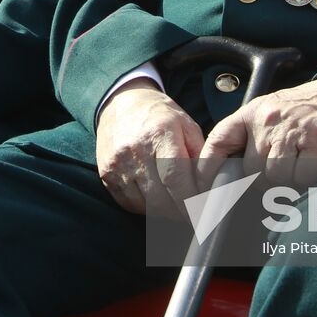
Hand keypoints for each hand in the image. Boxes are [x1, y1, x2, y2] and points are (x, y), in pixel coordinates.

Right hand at [95, 79, 204, 218]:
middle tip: (193, 212)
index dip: (190, 201)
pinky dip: (145, 207)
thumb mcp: (187, 126)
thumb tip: (210, 186)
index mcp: (159, 133)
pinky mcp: (106, 174)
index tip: (202, 209)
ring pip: (145, 206)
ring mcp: (118, 163)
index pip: (175, 178)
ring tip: (174, 202)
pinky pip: (129, 204)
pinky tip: (155, 196)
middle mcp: (135, 149)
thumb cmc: (160, 117)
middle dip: (180, 211)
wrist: (121, 104)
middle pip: (160, 198)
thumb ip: (200, 155)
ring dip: (163, 211)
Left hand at [198, 69, 316, 190]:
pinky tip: (316, 162)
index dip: (208, 166)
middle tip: (284, 169)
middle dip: (265, 179)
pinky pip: (302, 177)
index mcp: (252, 112)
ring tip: (301, 162)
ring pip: (276, 177)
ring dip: (289, 180)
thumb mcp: (271, 112)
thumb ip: (251, 136)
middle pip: (252, 170)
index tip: (206, 186)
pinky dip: (310, 178)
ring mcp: (292, 130)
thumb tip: (233, 176)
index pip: (219, 140)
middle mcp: (268, 119)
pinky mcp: (316, 141)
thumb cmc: (307, 109)